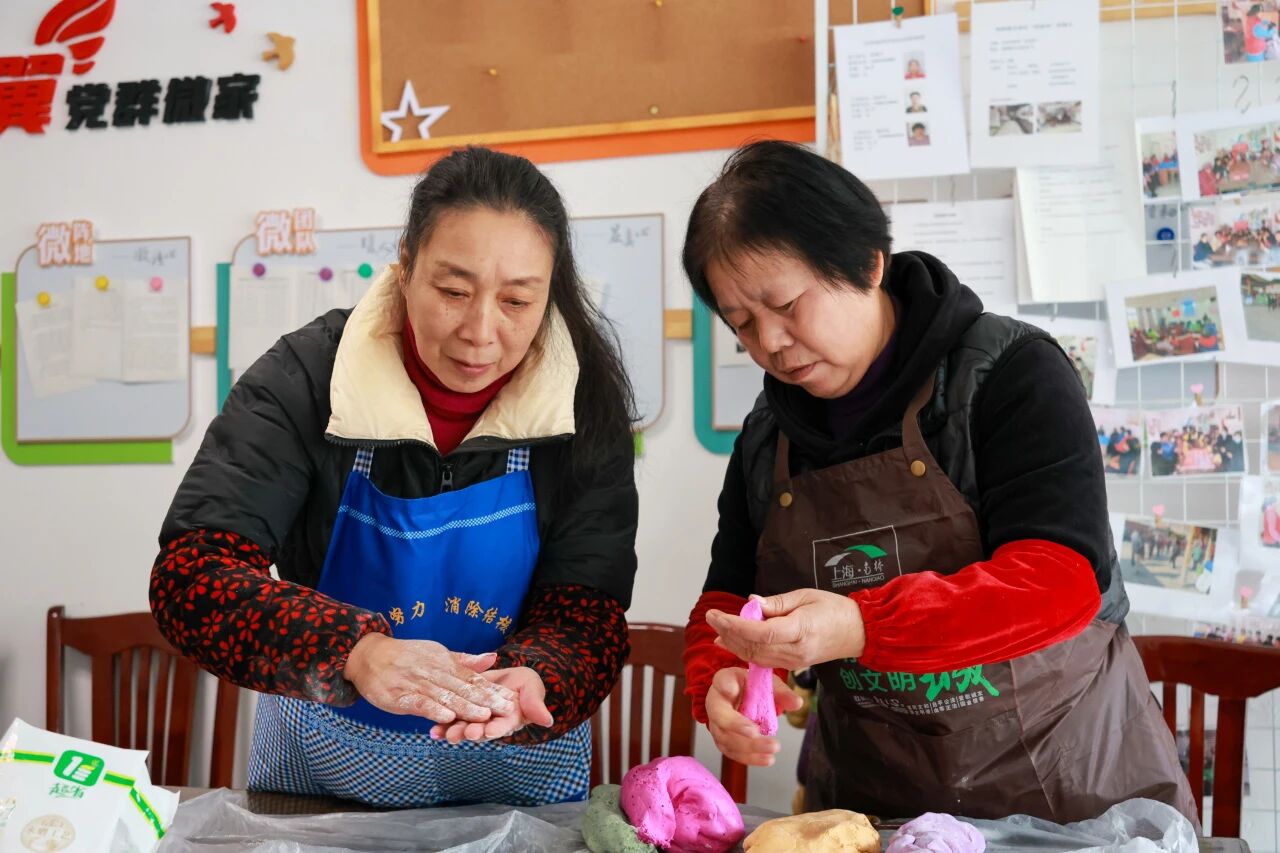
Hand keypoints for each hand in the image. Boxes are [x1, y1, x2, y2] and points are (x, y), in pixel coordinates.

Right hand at [343, 633, 515, 722]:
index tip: (513, 699)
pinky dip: (433, 710)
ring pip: (445, 697)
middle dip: (487, 700)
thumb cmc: (407, 655)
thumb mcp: (438, 653)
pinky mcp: (401, 696)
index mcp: (446, 664)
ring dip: (465, 707)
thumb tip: (493, 657)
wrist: (370, 655)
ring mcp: (419, 684)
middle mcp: (435, 673)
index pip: (474, 679)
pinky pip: (420, 703)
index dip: (494, 690)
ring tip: (484, 716)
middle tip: (507, 710)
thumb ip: (464, 660)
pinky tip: (447, 718)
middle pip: (464, 689)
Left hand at [429, 667, 552, 742]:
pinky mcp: (462, 709)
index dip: (495, 728)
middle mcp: (490, 723)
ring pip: (463, 727)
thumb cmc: (525, 685)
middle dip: (471, 732)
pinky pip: (451, 718)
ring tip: (444, 734)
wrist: (509, 678)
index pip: (502, 726)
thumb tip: (547, 720)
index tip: (489, 730)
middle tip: (464, 733)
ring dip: (453, 731)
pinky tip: (432, 730)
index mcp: (508, 720)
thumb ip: (536, 705)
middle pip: (479, 730)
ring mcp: (475, 719)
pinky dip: (441, 724)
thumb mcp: (533, 690)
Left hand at [706, 590, 865, 669]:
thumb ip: (776, 603)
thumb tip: (751, 603)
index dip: (735, 625)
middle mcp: (794, 651)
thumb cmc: (834, 609)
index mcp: (800, 630)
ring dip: (732, 643)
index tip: (717, 615)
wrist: (858, 632)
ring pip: (754, 657)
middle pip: (753, 647)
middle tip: (711, 617)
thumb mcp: (805, 596)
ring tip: (716, 628)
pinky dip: (744, 652)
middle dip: (728, 632)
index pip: (760, 632)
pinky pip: (762, 660)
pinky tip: (730, 642)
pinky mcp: (792, 665)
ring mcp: (793, 662)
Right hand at [706, 668, 802, 766]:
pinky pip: (733, 752)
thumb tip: (797, 703)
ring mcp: (717, 724)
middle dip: (737, 726)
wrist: (742, 699)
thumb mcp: (767, 683)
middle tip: (756, 733)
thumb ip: (781, 692)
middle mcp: (716, 703)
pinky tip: (767, 759)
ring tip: (772, 748)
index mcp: (725, 680)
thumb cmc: (752, 687)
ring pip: (726, 738)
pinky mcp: (724, 741)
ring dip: (749, 747)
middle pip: (720, 716)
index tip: (732, 690)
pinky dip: (750, 758)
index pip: (721, 680)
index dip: (725, 685)